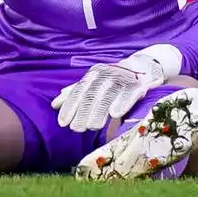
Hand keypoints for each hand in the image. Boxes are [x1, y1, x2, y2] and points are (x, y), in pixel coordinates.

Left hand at [52, 45, 181, 132]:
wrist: (142, 67)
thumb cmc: (113, 80)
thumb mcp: (93, 83)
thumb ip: (75, 93)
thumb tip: (55, 105)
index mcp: (92, 75)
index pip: (78, 92)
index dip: (69, 107)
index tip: (62, 123)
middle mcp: (105, 75)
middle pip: (91, 95)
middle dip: (82, 113)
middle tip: (76, 129)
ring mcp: (121, 79)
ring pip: (107, 96)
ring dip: (99, 112)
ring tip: (92, 127)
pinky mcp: (137, 84)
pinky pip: (129, 94)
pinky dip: (122, 103)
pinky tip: (115, 114)